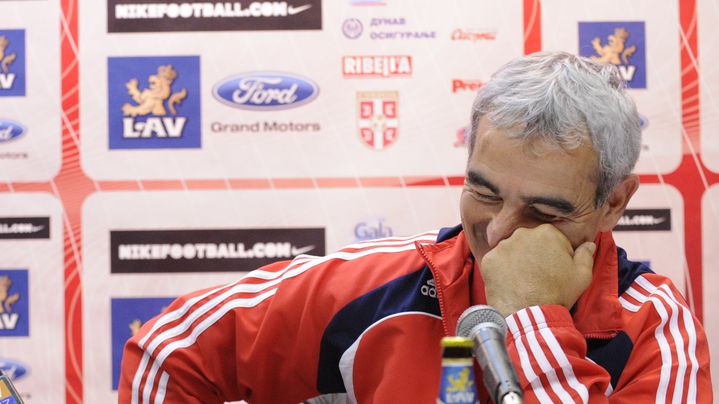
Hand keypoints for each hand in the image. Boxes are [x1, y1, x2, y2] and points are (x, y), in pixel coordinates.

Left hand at [480, 224, 594, 316]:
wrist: (530, 314)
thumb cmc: (558, 294)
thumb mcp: (582, 276)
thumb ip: (586, 255)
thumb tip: (588, 244)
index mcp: (547, 232)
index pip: (552, 239)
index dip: (555, 255)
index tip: (555, 270)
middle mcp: (522, 233)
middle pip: (529, 242)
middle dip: (534, 255)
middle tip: (537, 276)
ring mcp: (503, 245)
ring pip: (511, 250)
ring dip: (516, 261)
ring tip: (523, 281)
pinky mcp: (489, 259)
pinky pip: (496, 261)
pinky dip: (501, 270)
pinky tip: (510, 283)